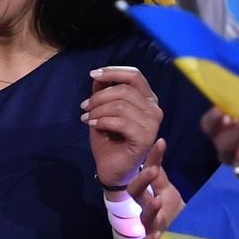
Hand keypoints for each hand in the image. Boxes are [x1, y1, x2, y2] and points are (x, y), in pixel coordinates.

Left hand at [83, 65, 161, 187]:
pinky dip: (103, 121)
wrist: (111, 167)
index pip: (134, 75)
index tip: (92, 75)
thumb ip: (102, 91)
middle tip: (84, 107)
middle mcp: (154, 109)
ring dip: (98, 110)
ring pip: (121, 105)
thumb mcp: (102, 109)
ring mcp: (153, 124)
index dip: (113, 72)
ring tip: (87, 118)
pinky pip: (122, 122)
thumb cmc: (109, 137)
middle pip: (124, 90)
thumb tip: (97, 76)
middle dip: (99, 97)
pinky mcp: (146, 139)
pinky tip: (93, 125)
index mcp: (147, 98)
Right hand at [127, 139, 183, 238]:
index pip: (148, 174)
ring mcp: (150, 227)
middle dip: (142, 181)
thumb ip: (160, 176)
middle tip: (152, 170)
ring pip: (145, 217)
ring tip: (156, 202)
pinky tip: (157, 237)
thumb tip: (159, 143)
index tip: (160, 143)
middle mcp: (146, 208)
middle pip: (137, 193)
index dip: (152, 159)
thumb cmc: (171, 214)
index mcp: (150, 194)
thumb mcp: (168, 192)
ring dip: (150, 209)